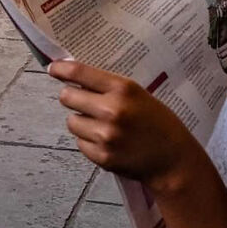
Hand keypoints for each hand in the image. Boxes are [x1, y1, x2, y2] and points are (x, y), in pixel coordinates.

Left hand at [48, 60, 195, 190]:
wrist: (173, 159)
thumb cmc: (157, 122)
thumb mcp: (138, 94)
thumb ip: (109, 87)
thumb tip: (74, 78)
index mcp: (123, 89)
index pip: (80, 72)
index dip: (62, 69)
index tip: (53, 69)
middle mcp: (112, 110)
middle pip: (68, 97)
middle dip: (72, 98)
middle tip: (84, 102)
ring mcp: (106, 135)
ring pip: (71, 122)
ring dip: (81, 122)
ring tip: (102, 125)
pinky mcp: (102, 156)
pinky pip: (80, 143)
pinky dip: (89, 142)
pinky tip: (108, 141)